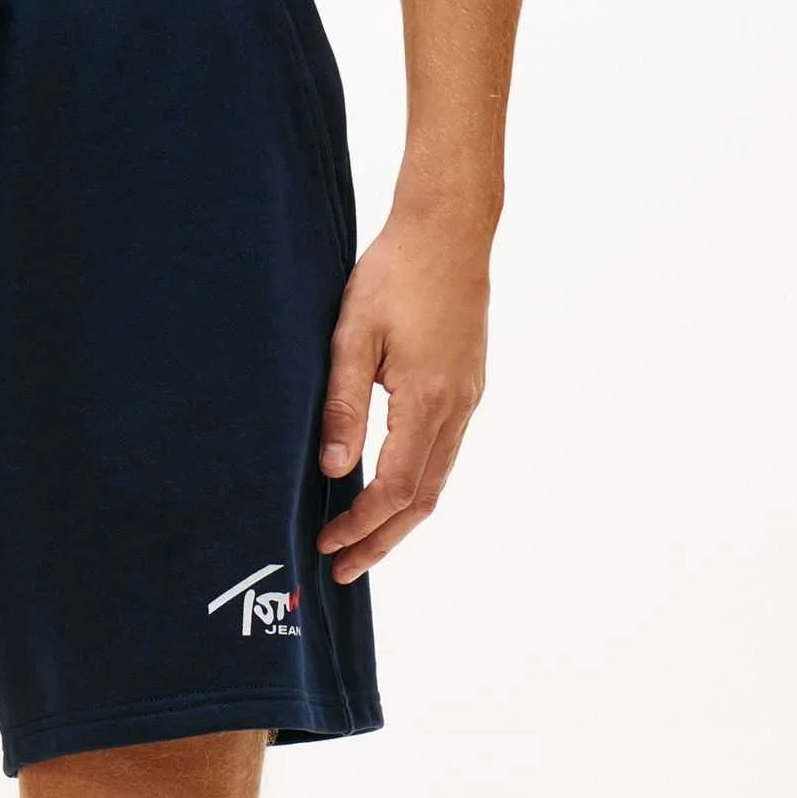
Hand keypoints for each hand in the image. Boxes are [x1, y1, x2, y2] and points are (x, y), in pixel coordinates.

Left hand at [316, 209, 490, 582]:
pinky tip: (389, 493)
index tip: (327, 544)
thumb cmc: (396, 272)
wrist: (450, 226)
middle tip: (344, 571)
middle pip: (424, 499)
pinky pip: (444, 453)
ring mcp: (469, 398)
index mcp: (429, 399)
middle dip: (382, 540)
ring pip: (438, 480)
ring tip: (363, 544)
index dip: (361, 524)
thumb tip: (333, 470)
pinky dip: (416, 486)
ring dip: (400, 518)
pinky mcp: (468, 385)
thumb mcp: (353, 336)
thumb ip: (342, 406)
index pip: (396, 488)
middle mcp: (459, 407)